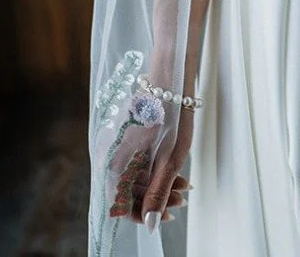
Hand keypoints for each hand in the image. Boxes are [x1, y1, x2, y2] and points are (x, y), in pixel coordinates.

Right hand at [112, 108, 193, 229]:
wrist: (173, 74)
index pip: (121, 202)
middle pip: (131, 190)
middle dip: (158, 198)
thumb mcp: (171, 156)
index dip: (143, 213)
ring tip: (186, 187)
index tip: (165, 217)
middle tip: (182, 199)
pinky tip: (180, 175)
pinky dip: (159, 173)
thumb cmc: (173, 113)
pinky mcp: (133, 140)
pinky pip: (142, 165)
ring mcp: (123, 147)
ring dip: (161, 187)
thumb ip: (159, 191)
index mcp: (116, 161)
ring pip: (138, 178)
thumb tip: (152, 225)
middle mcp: (114, 156)